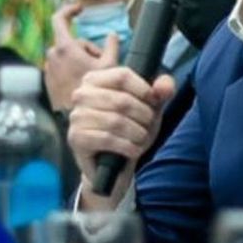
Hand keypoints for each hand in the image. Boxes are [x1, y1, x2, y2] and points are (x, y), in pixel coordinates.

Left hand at [44, 3, 102, 110]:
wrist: (78, 117)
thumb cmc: (95, 92)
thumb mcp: (110, 67)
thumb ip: (111, 46)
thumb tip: (112, 35)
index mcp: (65, 47)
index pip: (60, 19)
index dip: (70, 10)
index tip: (80, 9)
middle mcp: (52, 56)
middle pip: (72, 42)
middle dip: (87, 49)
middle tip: (101, 63)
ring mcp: (49, 69)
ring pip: (67, 56)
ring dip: (80, 61)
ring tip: (93, 77)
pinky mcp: (48, 81)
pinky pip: (61, 69)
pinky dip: (72, 71)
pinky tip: (83, 84)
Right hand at [67, 34, 175, 207]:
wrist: (112, 169)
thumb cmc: (129, 134)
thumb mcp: (150, 111)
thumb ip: (160, 94)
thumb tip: (167, 83)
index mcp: (97, 79)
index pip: (123, 72)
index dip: (145, 88)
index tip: (154, 102)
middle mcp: (81, 94)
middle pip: (123, 98)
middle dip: (144, 116)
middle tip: (148, 127)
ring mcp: (76, 116)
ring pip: (118, 119)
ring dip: (138, 133)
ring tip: (140, 139)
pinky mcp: (76, 138)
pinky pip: (109, 136)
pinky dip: (128, 145)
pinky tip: (132, 150)